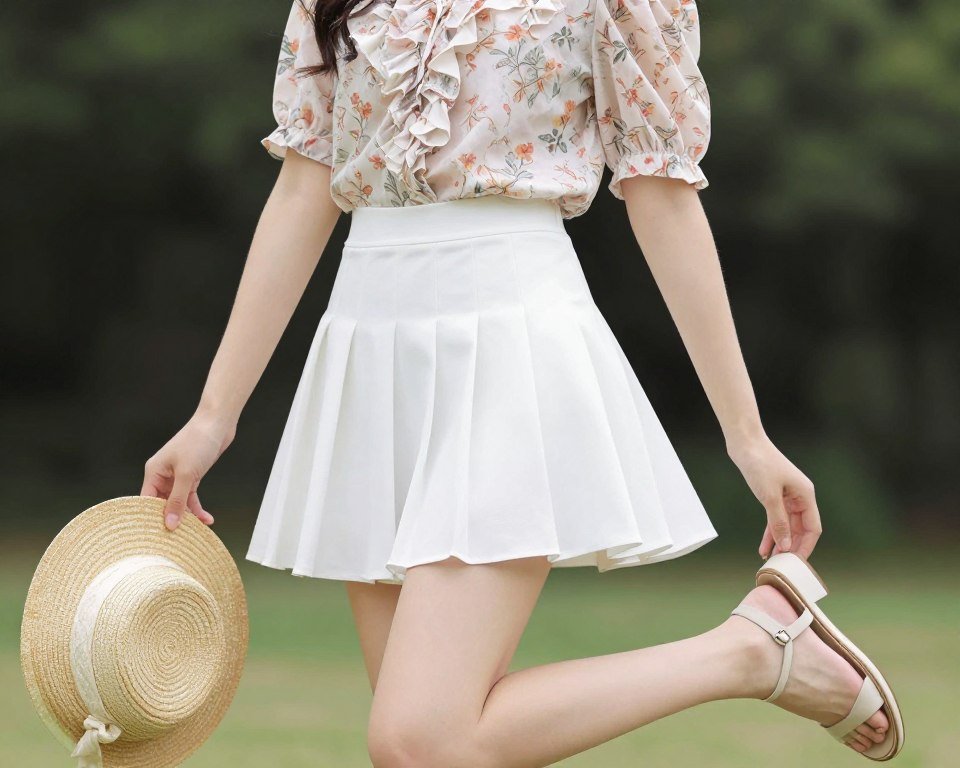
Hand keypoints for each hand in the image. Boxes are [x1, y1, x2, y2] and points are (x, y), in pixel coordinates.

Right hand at [141, 408, 235, 530]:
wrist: (217, 424)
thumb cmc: (198, 442)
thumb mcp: (186, 474)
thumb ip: (177, 500)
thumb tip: (170, 524)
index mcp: (153, 472)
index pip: (146, 501)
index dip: (150, 519)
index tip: (156, 537)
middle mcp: (163, 475)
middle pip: (162, 504)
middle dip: (171, 520)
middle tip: (177, 539)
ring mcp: (177, 476)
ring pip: (178, 503)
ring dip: (187, 516)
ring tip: (195, 531)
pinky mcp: (191, 476)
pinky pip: (190, 497)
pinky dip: (197, 508)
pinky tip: (207, 519)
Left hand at [727, 434, 821, 559]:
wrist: (745, 444)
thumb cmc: (760, 464)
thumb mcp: (769, 496)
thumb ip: (778, 522)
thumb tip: (786, 546)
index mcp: (806, 495)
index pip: (813, 528)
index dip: (806, 547)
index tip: (796, 563)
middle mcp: (800, 497)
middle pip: (801, 529)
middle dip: (792, 547)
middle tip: (781, 565)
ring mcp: (787, 497)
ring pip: (787, 526)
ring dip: (779, 543)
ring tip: (771, 561)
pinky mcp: (773, 495)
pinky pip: (775, 519)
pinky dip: (770, 533)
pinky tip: (763, 547)